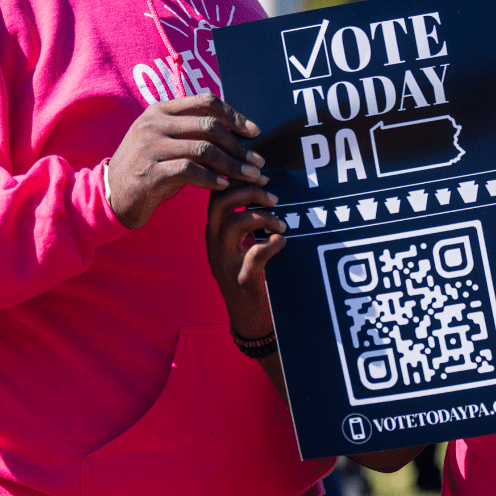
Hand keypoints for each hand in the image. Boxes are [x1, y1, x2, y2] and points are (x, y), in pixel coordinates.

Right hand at [108, 94, 266, 228]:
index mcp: (161, 110)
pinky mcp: (149, 172)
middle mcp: (154, 124)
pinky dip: (212, 179)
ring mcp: (150, 147)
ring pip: (204, 149)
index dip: (234, 115)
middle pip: (209, 127)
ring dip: (232, 165)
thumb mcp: (167, 140)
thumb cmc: (149, 166)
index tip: (255, 132)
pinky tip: (224, 186)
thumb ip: (194, 131)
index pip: (206, 102)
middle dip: (239, 146)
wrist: (111, 194)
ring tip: (250, 177)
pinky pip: (190, 171)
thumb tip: (238, 131)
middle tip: (258, 163)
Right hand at [206, 184, 286, 337]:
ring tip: (281, 225)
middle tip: (273, 197)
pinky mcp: (243, 279)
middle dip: (248, 191)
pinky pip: (255, 254)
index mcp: (213, 235)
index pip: (215, 196)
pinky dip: (273, 243)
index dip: (236, 179)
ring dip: (263, 217)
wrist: (248, 318)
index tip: (261, 176)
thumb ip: (247, 222)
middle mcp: (214, 246)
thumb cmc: (250, 275)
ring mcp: (226, 263)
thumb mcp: (241, 246)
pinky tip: (282, 242)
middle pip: (219, 204)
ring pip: (234, 224)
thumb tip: (266, 190)